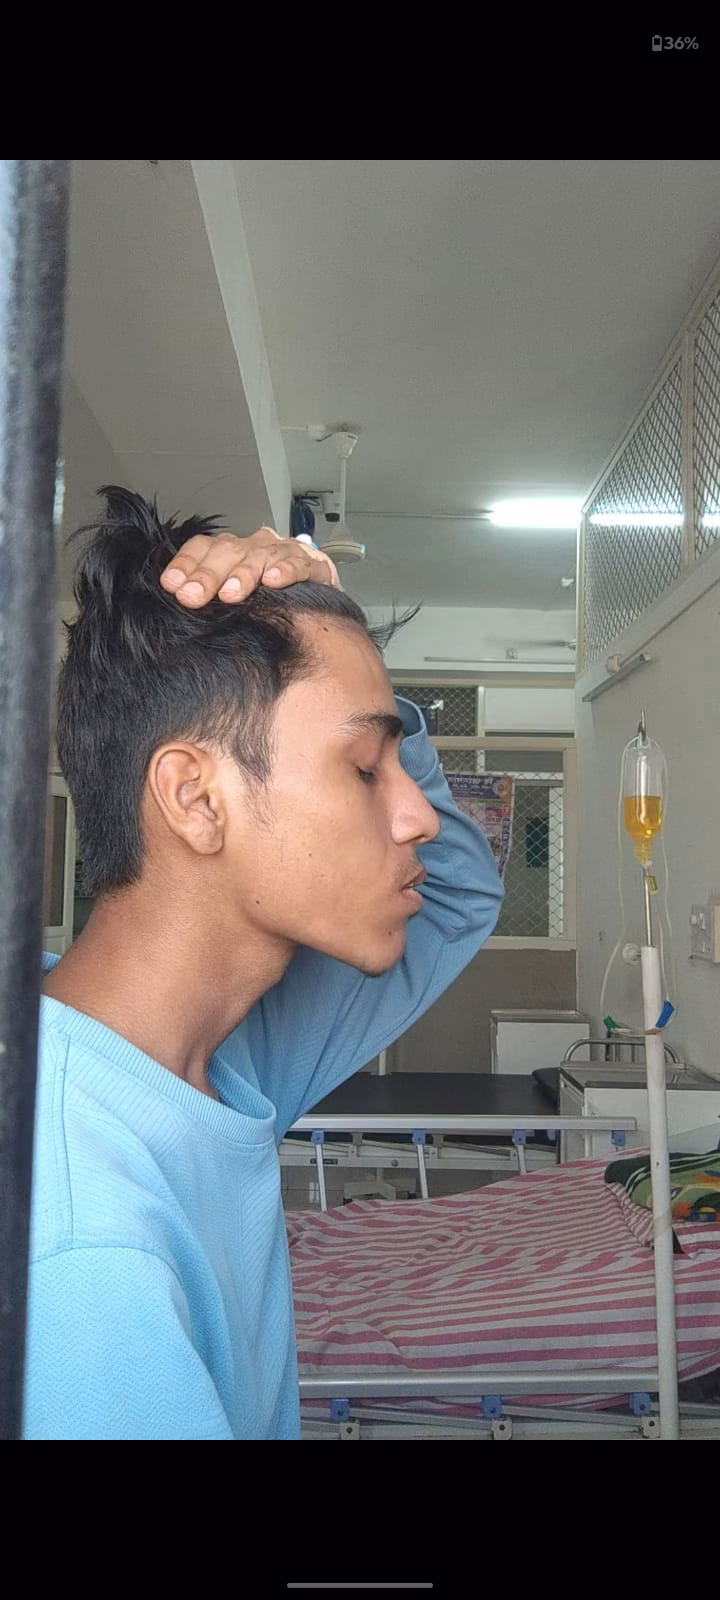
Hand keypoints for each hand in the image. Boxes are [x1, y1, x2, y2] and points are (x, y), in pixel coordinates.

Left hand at [160, 527, 341, 605]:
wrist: (321, 606)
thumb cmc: (270, 602)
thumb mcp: (233, 601)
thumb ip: (208, 600)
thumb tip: (177, 606)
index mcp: (231, 551)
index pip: (203, 547)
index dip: (186, 564)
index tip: (171, 586)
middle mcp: (255, 546)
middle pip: (228, 550)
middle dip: (208, 574)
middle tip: (192, 596)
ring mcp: (285, 553)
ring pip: (260, 555)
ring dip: (244, 573)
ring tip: (231, 594)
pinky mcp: (314, 566)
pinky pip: (300, 564)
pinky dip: (287, 570)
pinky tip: (274, 581)